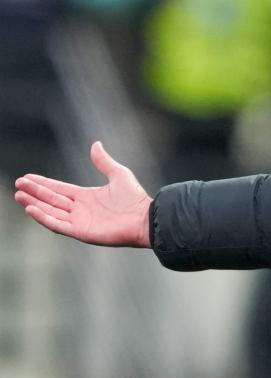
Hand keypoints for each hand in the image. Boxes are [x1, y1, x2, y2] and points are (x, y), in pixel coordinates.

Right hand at [15, 141, 152, 247]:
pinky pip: (58, 225)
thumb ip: (103, 162)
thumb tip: (96, 144)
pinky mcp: (81, 232)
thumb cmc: (135, 199)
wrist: (144, 218)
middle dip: (34, 193)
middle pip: (51, 200)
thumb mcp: (118, 174)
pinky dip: (44, 218)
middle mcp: (80, 210)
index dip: (43, 184)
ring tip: (20, 196)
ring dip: (35, 204)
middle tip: (18, 185)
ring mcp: (79, 222)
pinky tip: (32, 209)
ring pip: (51, 212)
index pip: (59, 189)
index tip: (27, 177)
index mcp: (86, 197)